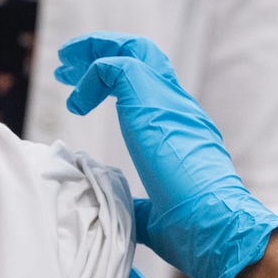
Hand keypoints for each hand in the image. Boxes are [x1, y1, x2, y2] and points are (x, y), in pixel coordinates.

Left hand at [56, 35, 277, 277]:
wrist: (213, 223)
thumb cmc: (191, 228)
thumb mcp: (156, 211)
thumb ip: (139, 202)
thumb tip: (119, 206)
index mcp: (183, 129)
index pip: (152, 88)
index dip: (114, 85)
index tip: (81, 100)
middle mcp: (180, 107)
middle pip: (144, 56)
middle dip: (102, 54)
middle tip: (67, 66)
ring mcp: (170, 101)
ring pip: (134, 50)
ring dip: (95, 51)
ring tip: (64, 64)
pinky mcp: (152, 100)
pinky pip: (115, 67)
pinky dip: (91, 77)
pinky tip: (76, 104)